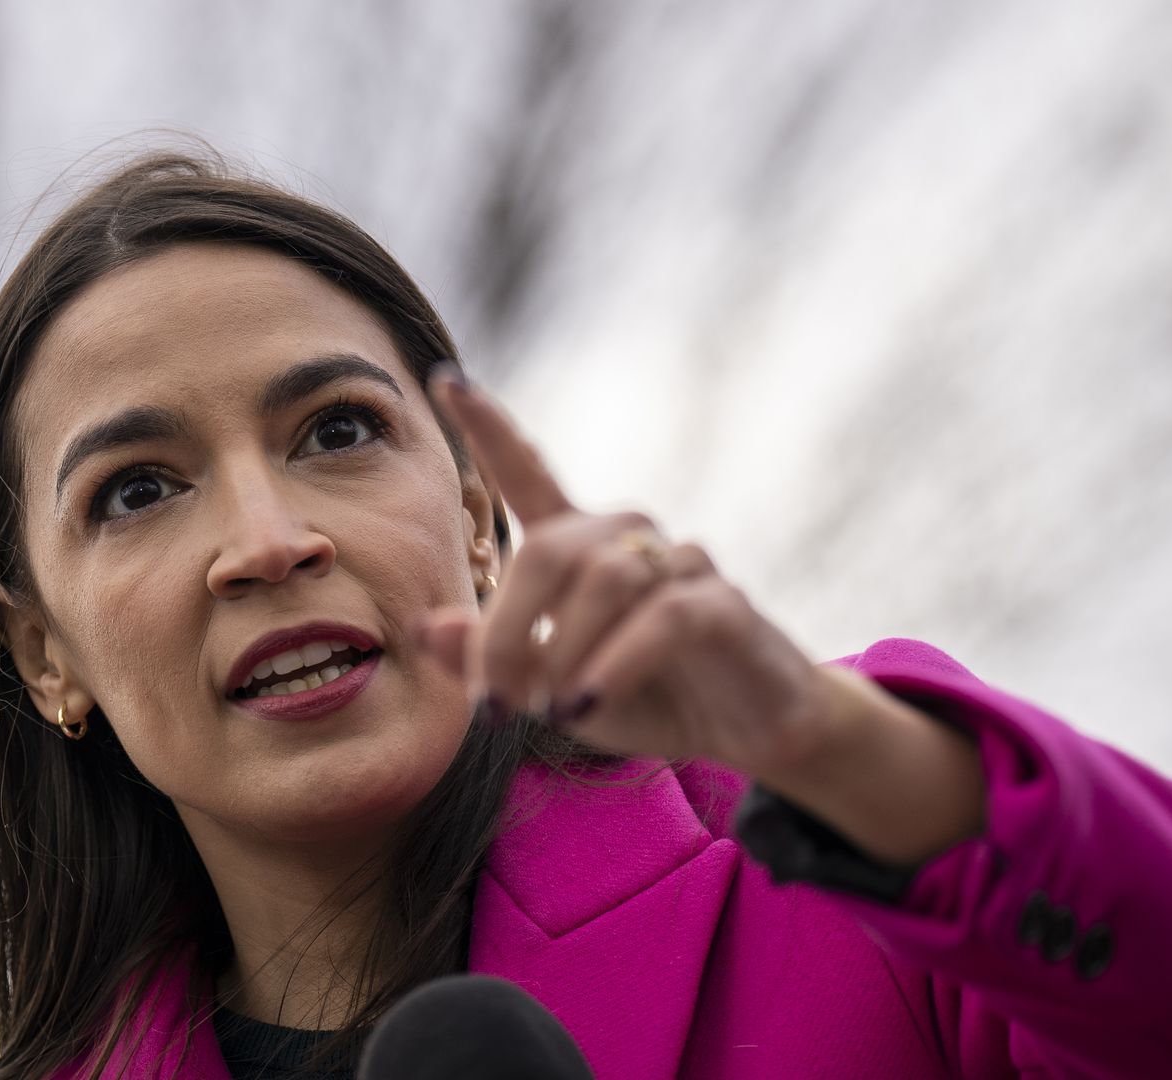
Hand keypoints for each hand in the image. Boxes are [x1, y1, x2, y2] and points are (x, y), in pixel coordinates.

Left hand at [415, 366, 841, 780]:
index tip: (446, 381)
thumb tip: (424, 627)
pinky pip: (661, 618)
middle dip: (504, 631)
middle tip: (492, 704)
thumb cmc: (647, 700)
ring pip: (603, 580)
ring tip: (553, 713)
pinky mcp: (724, 604)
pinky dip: (615, 663)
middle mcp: (629, 540)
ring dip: (563, 653)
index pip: (530, 474)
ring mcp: (681, 566)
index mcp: (582, 548)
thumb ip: (496, 660)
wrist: (747, 736)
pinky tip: (587, 703)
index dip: (489, 429)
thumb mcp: (555, 691)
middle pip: (548, 551)